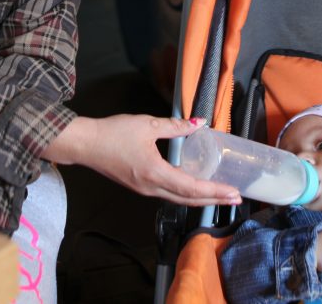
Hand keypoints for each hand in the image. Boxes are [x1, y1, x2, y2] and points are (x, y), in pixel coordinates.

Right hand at [43, 115, 240, 204]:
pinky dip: (186, 193)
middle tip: (236, 197)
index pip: (192, 188)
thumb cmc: (114, 133)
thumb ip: (175, 126)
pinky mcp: (139, 187)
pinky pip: (168, 194)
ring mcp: (145, 190)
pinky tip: (194, 186)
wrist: (85, 144)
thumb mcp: (147, 125)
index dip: (215, 191)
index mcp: (156, 174)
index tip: (234, 192)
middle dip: (214, 199)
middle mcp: (152, 188)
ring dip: (201, 198)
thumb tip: (199, 123)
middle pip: (188, 199)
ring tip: (220, 194)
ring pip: (178, 199)